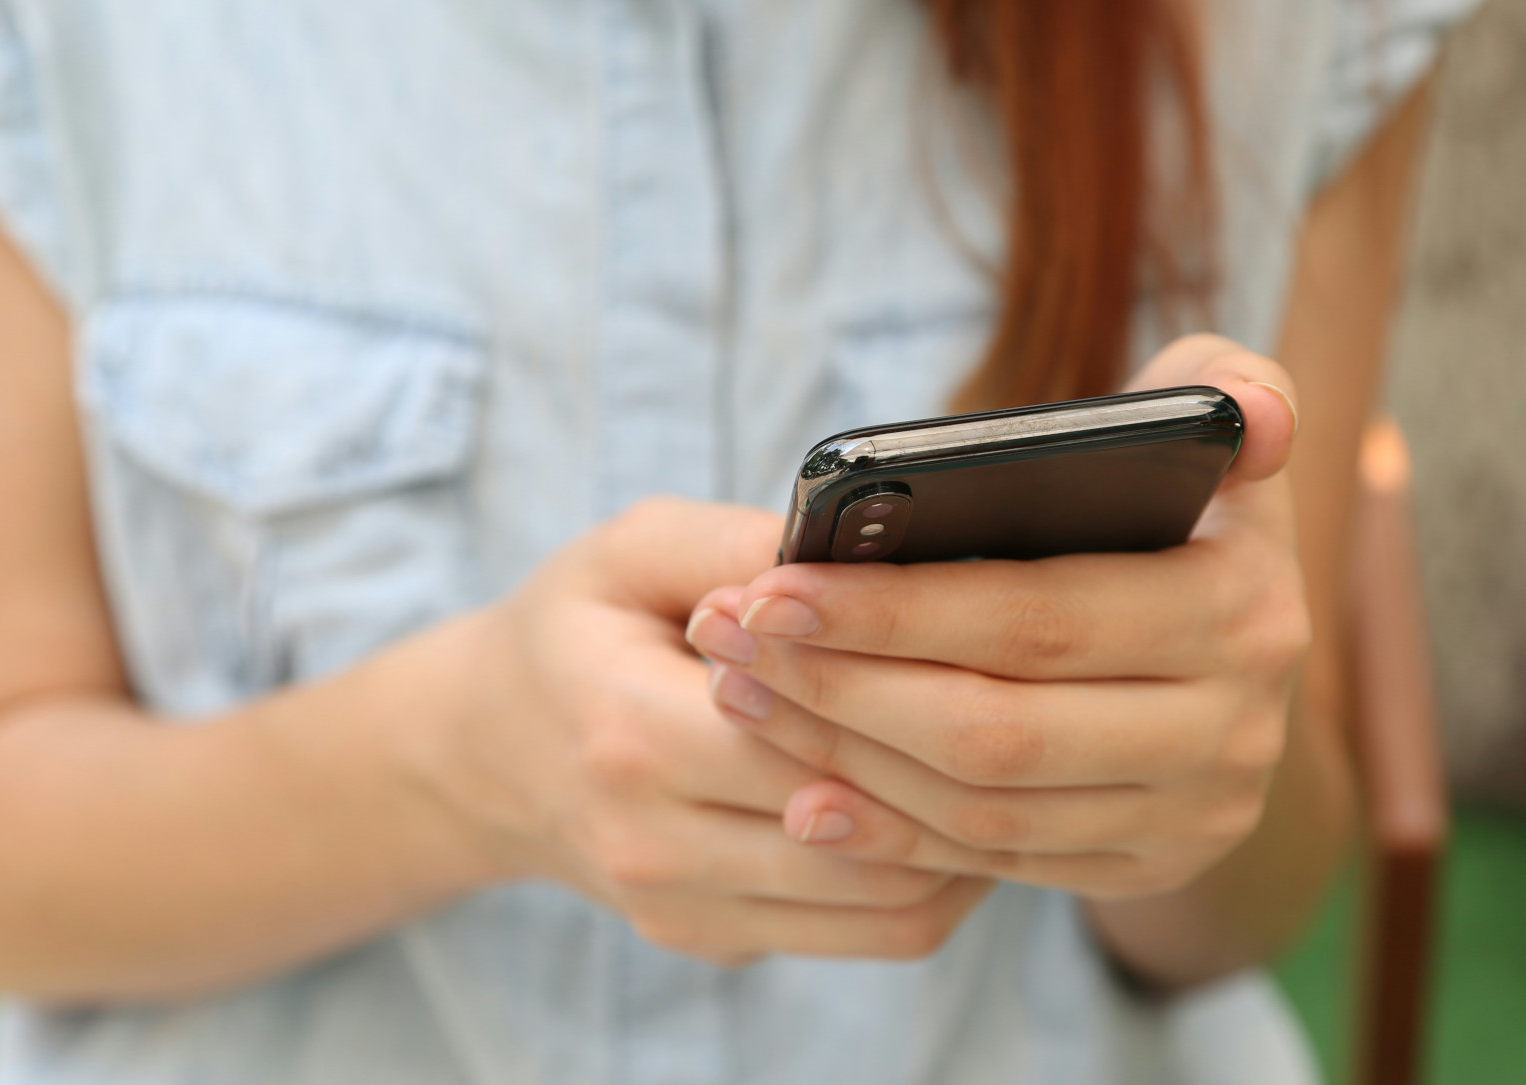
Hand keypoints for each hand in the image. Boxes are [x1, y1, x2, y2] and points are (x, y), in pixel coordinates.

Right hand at [417, 498, 992, 962]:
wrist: (487, 752)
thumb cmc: (576, 630)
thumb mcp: (631, 549)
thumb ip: (739, 542)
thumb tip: (866, 551)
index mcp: (630, 732)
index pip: (812, 736)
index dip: (911, 694)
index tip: (992, 643)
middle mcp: (653, 844)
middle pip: (866, 831)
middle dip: (962, 771)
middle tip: (1039, 707)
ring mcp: (683, 910)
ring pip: (887, 906)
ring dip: (969, 840)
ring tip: (1016, 763)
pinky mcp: (714, 942)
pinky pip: (866, 935)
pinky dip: (933, 879)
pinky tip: (962, 811)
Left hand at [684, 335, 1307, 900]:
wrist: (1234, 649)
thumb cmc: (1183, 506)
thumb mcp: (1216, 429)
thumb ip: (1227, 382)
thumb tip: (1249, 414)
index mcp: (1242, 609)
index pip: (1037, 619)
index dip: (894, 609)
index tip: (770, 585)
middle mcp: (1234, 730)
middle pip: (995, 729)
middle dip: (842, 687)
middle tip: (729, 639)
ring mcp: (1195, 814)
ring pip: (984, 806)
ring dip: (846, 759)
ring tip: (744, 694)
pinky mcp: (1146, 867)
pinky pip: (997, 863)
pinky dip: (892, 833)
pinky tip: (805, 794)